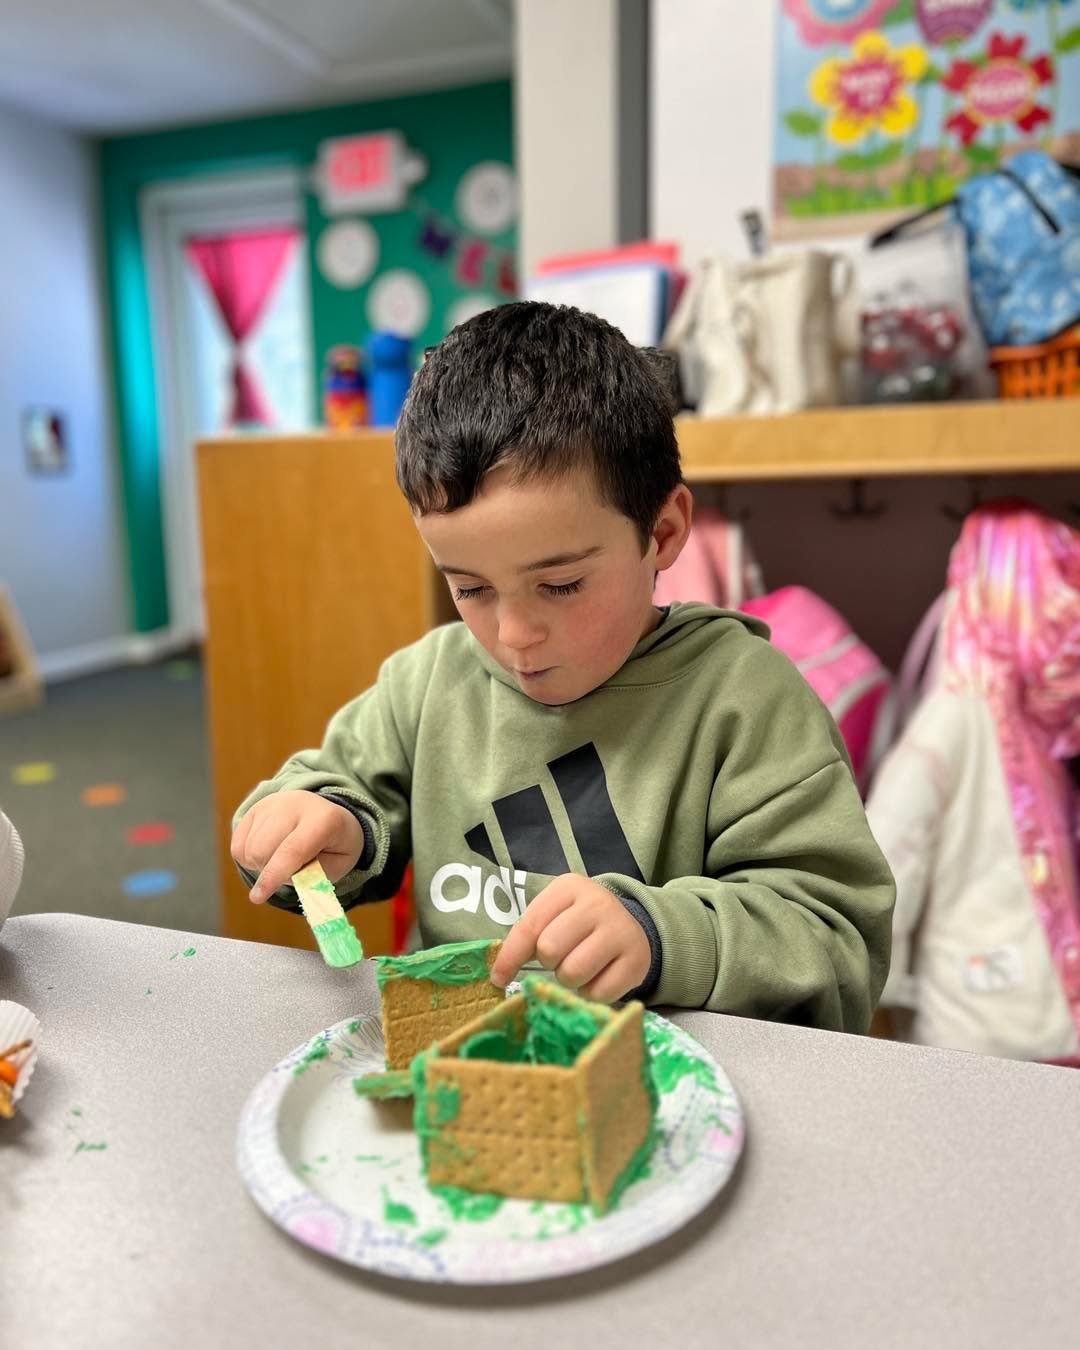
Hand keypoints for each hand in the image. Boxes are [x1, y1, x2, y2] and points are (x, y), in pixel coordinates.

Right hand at [231, 790, 364, 902]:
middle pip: (262, 850)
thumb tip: (281, 881)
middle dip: (270, 872)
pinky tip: (270, 851)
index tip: (258, 898)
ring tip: (283, 859)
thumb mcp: (337, 866)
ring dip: (260, 865)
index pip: (292, 850)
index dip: (274, 876)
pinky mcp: (256, 807)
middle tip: (291, 870)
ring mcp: (273, 803)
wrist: (328, 816)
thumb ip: (311, 878)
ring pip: (248, 849)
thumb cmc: (334, 846)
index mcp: (324, 819)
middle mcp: (295, 805)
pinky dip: (249, 858)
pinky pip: (238, 845)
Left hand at [490, 875, 651, 1002]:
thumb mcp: (553, 915)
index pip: (529, 926)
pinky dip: (592, 992)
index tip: (498, 978)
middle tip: (561, 957)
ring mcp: (621, 931)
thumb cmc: (578, 923)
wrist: (627, 926)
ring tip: (580, 965)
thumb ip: (528, 936)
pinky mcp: (637, 961)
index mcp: (570, 887)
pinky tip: (600, 975)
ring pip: (572, 974)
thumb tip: (499, 974)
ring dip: (569, 979)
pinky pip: (598, 993)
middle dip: (549, 962)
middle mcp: (598, 904)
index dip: (509, 957)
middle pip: (550, 949)